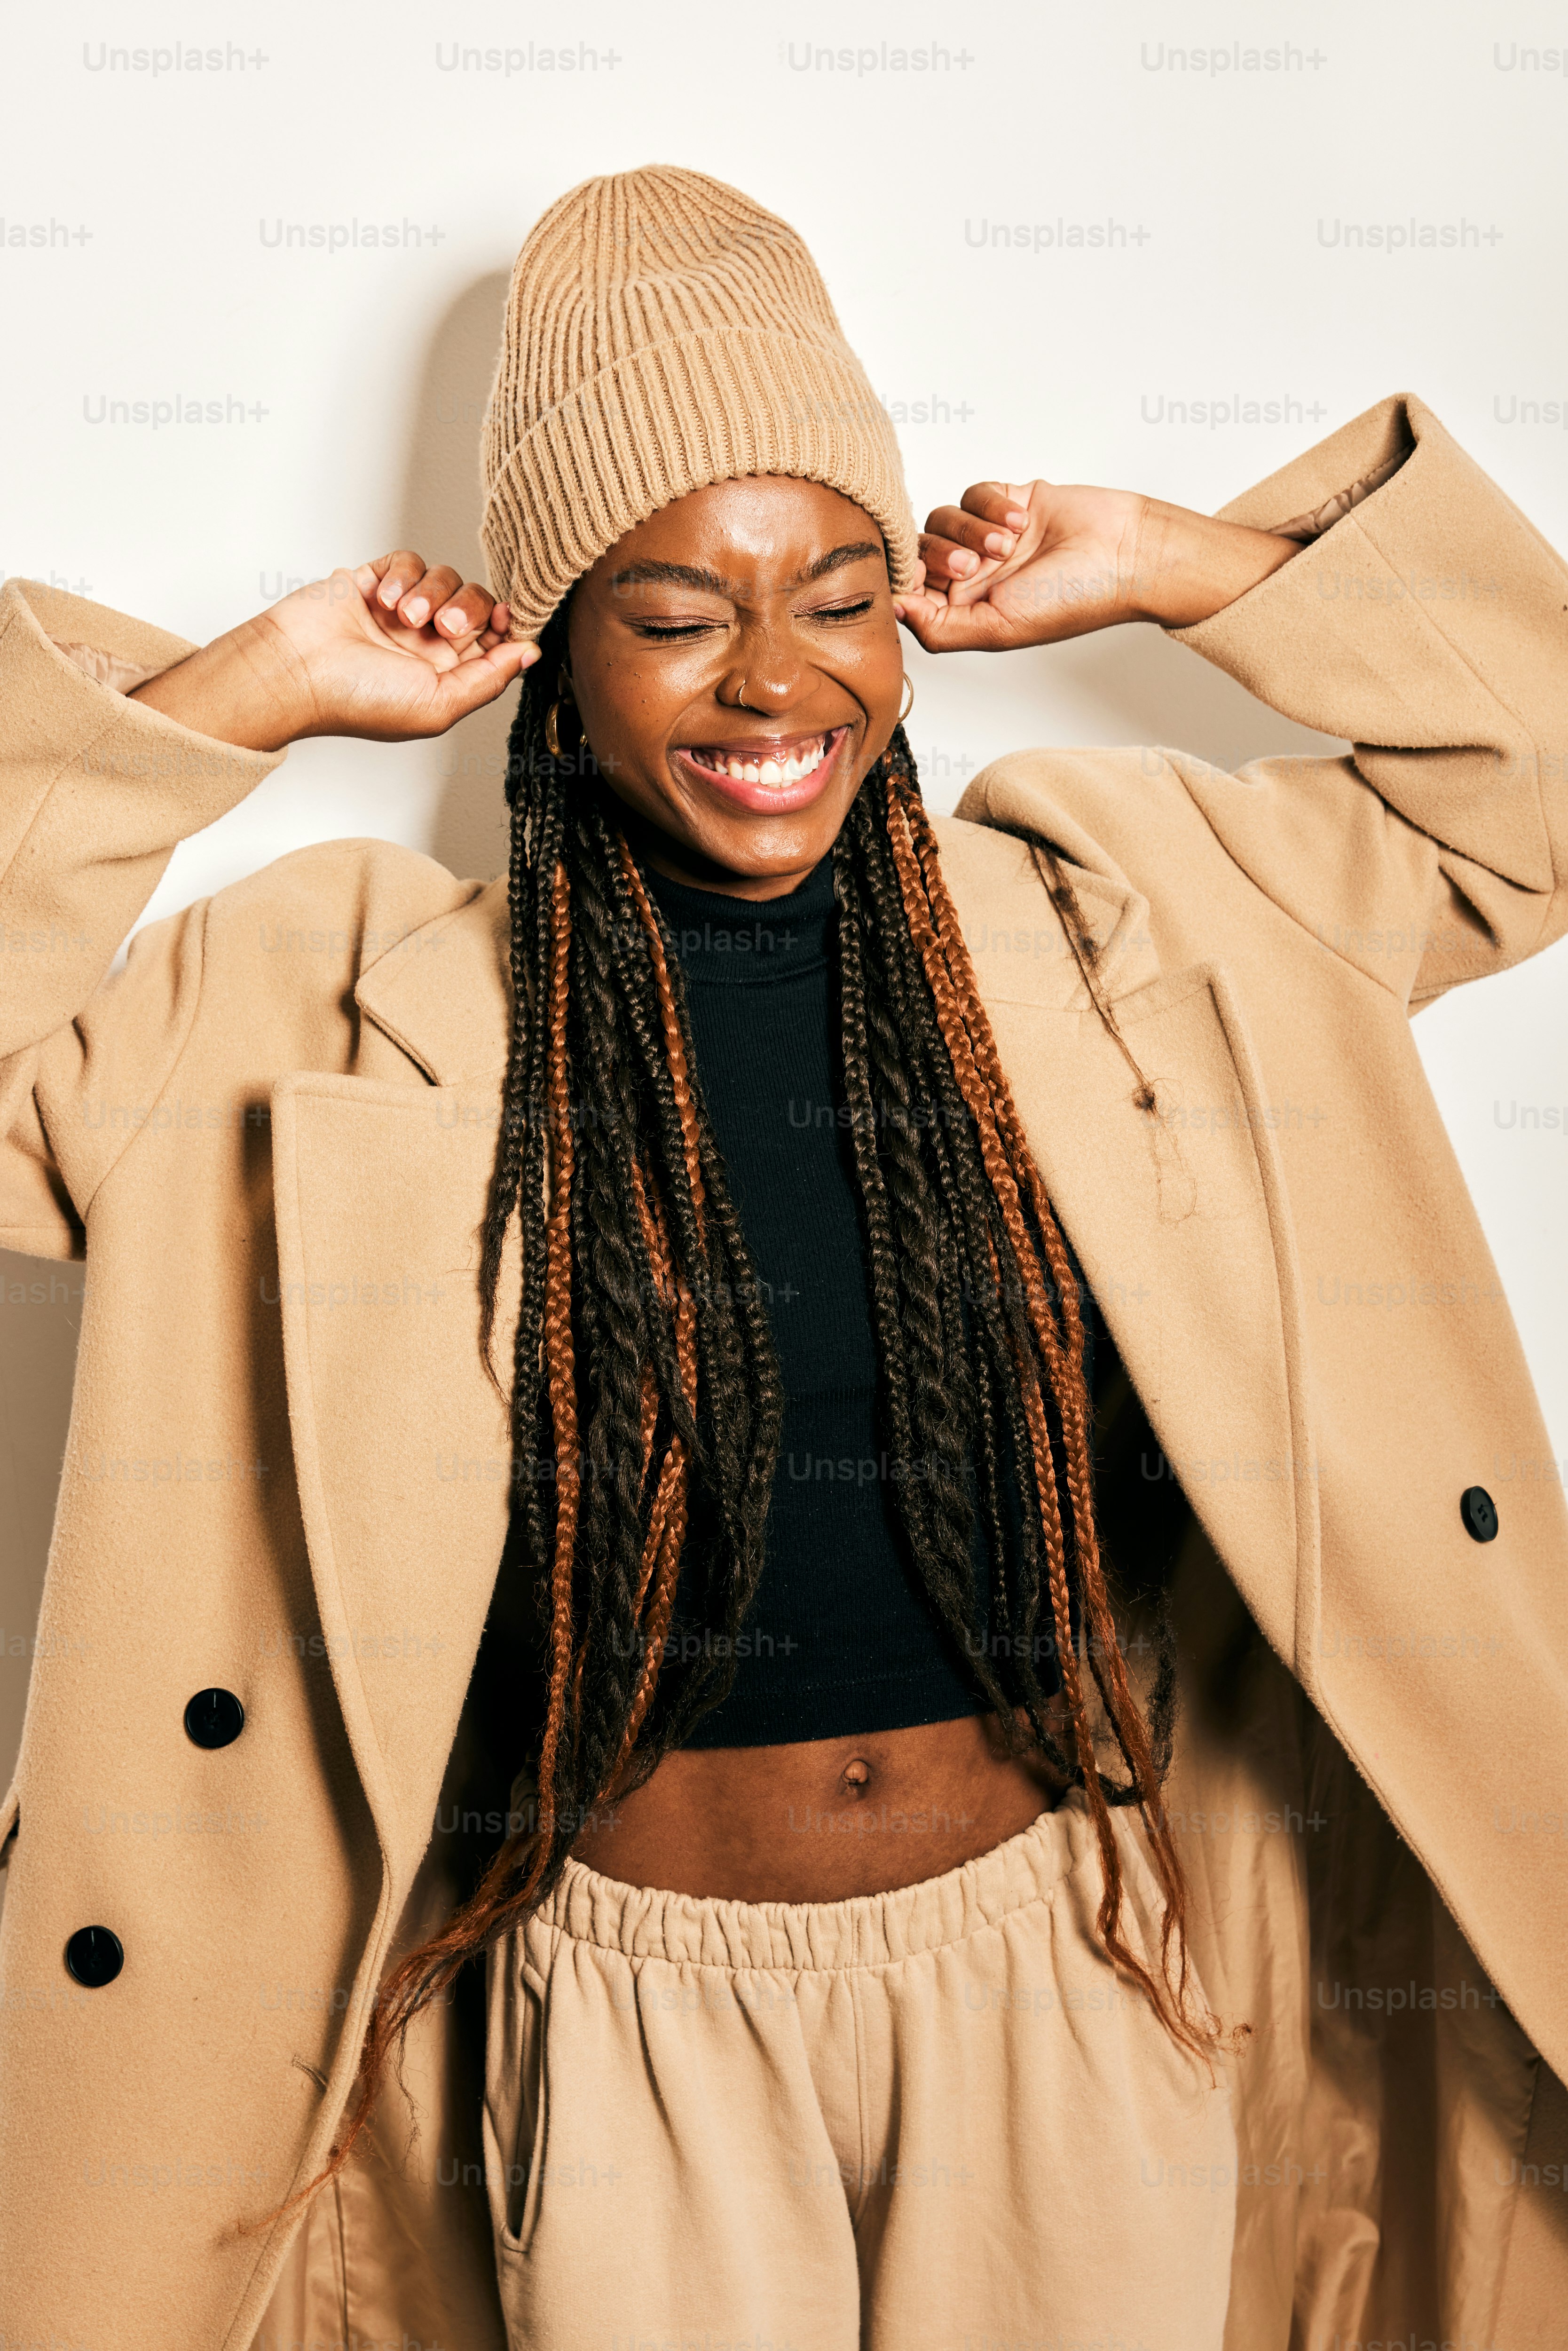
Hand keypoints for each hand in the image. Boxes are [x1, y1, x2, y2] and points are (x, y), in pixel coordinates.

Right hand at [129, 552, 535, 751]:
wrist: (295, 671)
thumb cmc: (357, 700)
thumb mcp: (438, 705)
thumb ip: (488, 679)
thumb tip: (530, 653)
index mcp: (446, 675)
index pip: (496, 639)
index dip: (507, 624)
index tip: (506, 619)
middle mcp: (427, 643)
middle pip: (477, 603)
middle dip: (469, 608)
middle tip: (444, 627)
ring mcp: (401, 611)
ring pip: (445, 577)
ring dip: (429, 593)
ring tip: (401, 617)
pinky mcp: (373, 581)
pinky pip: (409, 560)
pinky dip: (402, 575)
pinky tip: (381, 599)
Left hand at [895, 481, 1299, 653]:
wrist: (1125, 555)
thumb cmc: (1072, 600)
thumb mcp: (998, 630)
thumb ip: (940, 628)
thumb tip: (893, 612)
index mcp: (966, 612)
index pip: (910, 593)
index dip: (904, 581)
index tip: (915, 576)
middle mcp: (974, 576)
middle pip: (919, 553)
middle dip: (939, 555)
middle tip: (973, 563)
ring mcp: (990, 538)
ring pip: (942, 519)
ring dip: (970, 528)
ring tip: (1008, 542)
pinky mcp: (1009, 502)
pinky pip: (973, 493)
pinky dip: (991, 503)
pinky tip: (1020, 518)